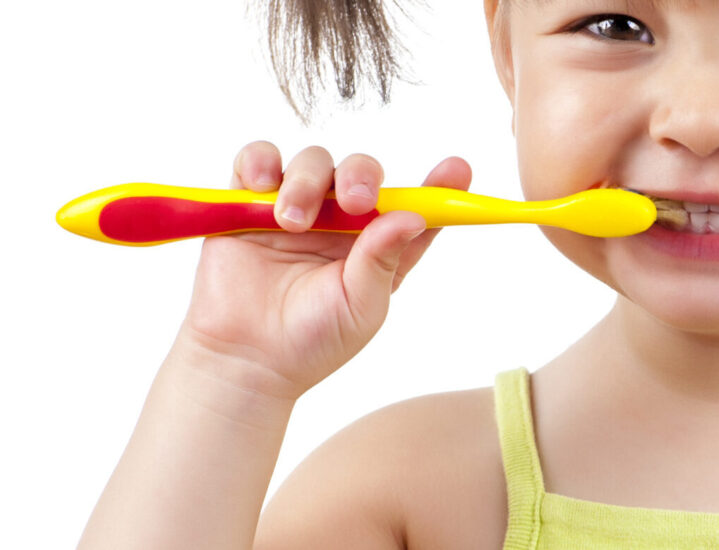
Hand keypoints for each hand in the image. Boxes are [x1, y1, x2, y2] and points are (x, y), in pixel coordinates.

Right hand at [169, 141, 471, 400]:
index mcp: (378, 247)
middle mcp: (341, 222)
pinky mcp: (247, 204)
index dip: (439, 186)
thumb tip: (414, 217)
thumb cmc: (311, 341)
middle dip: (361, 176)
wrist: (244, 359)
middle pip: (360, 171)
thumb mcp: (360, 306)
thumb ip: (383, 260)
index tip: (458, 168)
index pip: (415, 207)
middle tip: (354, 202)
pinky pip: (257, 161)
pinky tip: (262, 184)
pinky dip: (260, 162)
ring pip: (312, 162)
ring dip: (306, 181)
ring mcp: (297, 209)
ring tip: (292, 222)